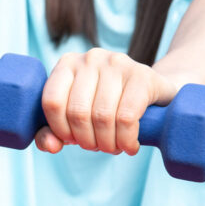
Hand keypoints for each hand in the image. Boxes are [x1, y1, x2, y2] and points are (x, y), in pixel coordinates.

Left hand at [36, 48, 178, 154]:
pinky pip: (127, 116)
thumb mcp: (75, 119)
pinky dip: (126, 140)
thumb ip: (52, 134)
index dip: (61, 129)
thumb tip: (51, 145)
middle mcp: (90, 58)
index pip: (52, 102)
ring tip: (114, 147)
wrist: (152, 94)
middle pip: (78, 112)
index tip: (73, 140)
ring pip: (102, 116)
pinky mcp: (142, 75)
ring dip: (108, 143)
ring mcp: (117, 63)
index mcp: (67, 64)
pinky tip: (130, 146)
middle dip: (87, 141)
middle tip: (98, 147)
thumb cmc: (106, 108)